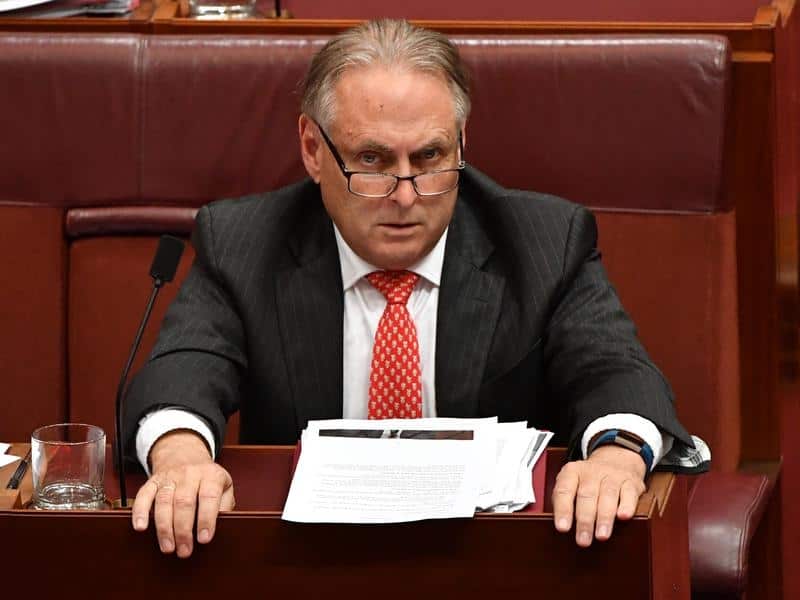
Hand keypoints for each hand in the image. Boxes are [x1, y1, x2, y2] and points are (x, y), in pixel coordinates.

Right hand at [131, 430, 234, 557]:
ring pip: (164, 501)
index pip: (209, 496)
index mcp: (211, 475)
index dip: (206, 518)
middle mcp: (189, 474)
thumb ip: (225, 505)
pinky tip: (140, 527)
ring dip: (164, 527)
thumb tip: (223, 526)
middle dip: (183, 530)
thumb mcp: (224, 486)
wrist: (185, 454)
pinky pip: (144, 495)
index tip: (204, 539)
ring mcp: (169, 477)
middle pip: (184, 502)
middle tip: (184, 551)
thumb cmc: (208, 479)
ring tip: (168, 548)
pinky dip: (140, 512)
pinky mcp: (152, 481)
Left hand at [552, 444, 646, 546]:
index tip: (562, 528)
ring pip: (607, 494)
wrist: (616, 459)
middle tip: (583, 540)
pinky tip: (623, 517)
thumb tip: (562, 527)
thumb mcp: (572, 484)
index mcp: (572, 472)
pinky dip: (626, 505)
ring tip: (601, 535)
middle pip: (586, 495)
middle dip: (585, 520)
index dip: (563, 510)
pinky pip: (629, 493)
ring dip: (604, 517)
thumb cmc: (589, 480)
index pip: (564, 490)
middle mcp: (591, 472)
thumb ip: (564, 502)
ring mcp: (612, 475)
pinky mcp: (631, 482)